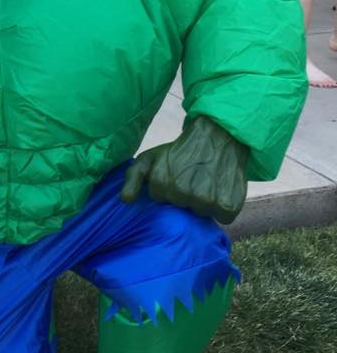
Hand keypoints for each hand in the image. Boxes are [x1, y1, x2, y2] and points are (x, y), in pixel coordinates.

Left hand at [120, 115, 248, 223]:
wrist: (217, 135)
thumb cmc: (180, 150)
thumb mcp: (150, 157)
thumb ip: (133, 177)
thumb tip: (126, 200)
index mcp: (162, 182)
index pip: (159, 199)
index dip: (166, 188)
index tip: (173, 175)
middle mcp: (183, 192)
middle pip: (181, 208)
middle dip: (184, 197)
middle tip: (191, 179)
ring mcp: (206, 200)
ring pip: (201, 214)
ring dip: (204, 203)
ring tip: (207, 183)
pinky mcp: (227, 206)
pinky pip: (223, 217)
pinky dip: (224, 208)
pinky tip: (221, 190)